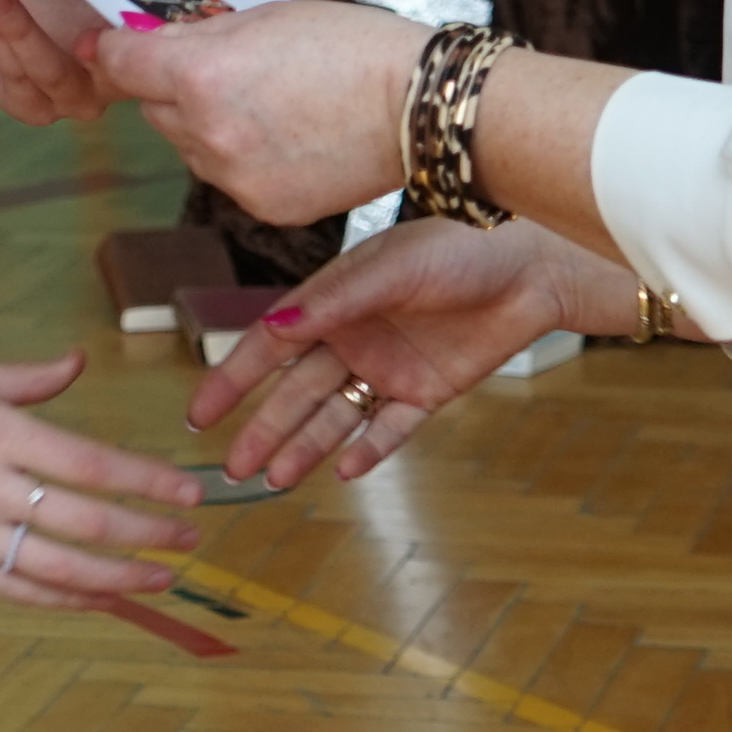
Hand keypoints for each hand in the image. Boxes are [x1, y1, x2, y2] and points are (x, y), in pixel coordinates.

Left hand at [0, 0, 222, 127]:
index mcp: (147, 35)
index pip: (175, 43)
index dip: (166, 24)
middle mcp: (121, 72)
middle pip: (124, 71)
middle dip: (96, 36)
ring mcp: (80, 93)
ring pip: (62, 79)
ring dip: (22, 32)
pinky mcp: (37, 105)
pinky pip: (26, 85)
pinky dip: (3, 41)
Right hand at [0, 352, 201, 607]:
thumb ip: (22, 379)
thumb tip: (78, 363)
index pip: (90, 463)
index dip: (146, 483)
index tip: (188, 493)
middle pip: (86, 521)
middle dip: (148, 533)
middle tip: (190, 538)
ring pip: (59, 568)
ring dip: (119, 577)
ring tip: (161, 577)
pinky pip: (18, 592)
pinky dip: (66, 600)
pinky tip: (102, 599)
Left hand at [97, 0, 422, 225]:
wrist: (419, 107)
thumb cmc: (352, 46)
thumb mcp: (267, 16)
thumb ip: (202, 35)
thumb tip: (155, 43)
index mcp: (200, 74)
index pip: (120, 64)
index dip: (113, 50)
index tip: (111, 47)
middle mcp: (206, 132)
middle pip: (154, 110)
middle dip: (174, 90)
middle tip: (227, 72)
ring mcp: (233, 177)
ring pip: (191, 148)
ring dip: (210, 128)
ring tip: (274, 107)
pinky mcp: (262, 207)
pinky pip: (230, 178)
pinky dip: (247, 161)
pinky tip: (293, 140)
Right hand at [189, 218, 606, 485]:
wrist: (532, 267)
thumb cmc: (459, 249)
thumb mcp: (392, 269)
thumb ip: (336, 302)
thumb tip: (276, 328)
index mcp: (334, 302)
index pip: (270, 346)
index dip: (233, 381)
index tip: (199, 416)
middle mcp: (354, 338)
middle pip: (296, 393)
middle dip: (263, 430)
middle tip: (231, 470)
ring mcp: (389, 367)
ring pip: (335, 417)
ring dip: (304, 448)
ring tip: (273, 481)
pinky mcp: (428, 391)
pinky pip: (390, 429)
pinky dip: (367, 450)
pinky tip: (342, 472)